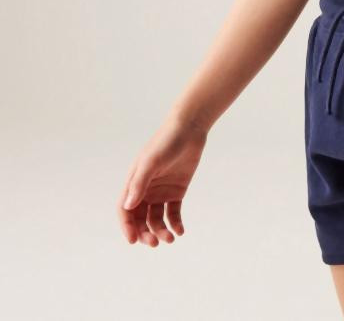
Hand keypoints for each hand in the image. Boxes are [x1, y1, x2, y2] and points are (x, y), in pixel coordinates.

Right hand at [117, 115, 207, 246]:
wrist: (190, 129)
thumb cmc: (166, 142)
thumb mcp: (152, 162)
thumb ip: (140, 183)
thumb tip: (128, 206)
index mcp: (134, 183)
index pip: (125, 210)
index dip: (127, 227)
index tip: (133, 240)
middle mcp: (145, 190)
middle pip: (140, 219)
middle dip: (145, 233)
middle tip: (155, 243)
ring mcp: (161, 191)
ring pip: (156, 219)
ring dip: (161, 231)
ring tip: (170, 239)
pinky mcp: (177, 191)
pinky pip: (173, 212)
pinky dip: (175, 223)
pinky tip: (180, 231)